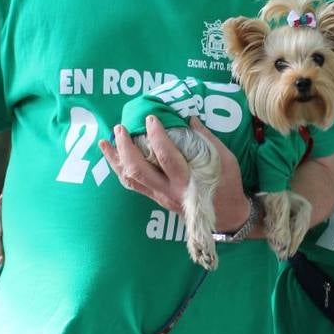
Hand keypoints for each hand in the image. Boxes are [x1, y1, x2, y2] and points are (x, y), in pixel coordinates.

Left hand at [99, 116, 250, 229]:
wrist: (228, 216)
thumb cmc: (228, 185)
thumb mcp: (225, 159)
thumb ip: (206, 138)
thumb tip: (189, 118)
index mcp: (188, 181)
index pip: (166, 157)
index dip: (156, 136)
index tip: (151, 118)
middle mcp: (170, 190)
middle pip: (139, 170)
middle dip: (126, 148)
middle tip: (120, 127)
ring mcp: (160, 196)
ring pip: (130, 180)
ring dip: (116, 160)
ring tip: (105, 142)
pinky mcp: (156, 198)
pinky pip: (133, 185)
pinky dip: (120, 170)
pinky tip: (113, 157)